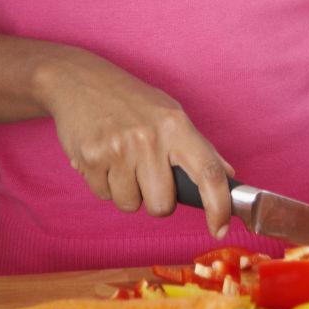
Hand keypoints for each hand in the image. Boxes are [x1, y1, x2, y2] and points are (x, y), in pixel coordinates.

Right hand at [37, 46, 234, 237]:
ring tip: (121, 159)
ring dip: (127, 191)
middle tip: (146, 171)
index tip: (220, 228)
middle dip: (156, 198)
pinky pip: (104, 196)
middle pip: (163, 205)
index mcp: (176, 125)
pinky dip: (104, 183)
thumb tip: (227, 175)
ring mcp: (120, 148)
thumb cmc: (131, 100)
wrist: (81, 81)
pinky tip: (103, 157)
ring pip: (131, 205)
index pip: (208, 172)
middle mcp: (150, 137)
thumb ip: (199, 148)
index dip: (219, 206)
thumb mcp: (171, 113)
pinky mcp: (92, 158)